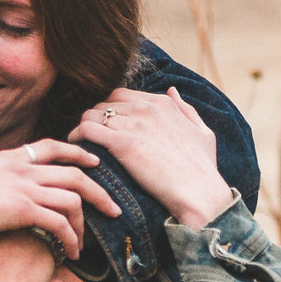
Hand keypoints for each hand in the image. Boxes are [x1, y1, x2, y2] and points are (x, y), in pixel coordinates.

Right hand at [0, 140, 118, 255]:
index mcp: (9, 158)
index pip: (51, 146)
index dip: (77, 152)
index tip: (93, 161)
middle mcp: (21, 168)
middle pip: (75, 173)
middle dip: (99, 191)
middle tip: (113, 208)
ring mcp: (24, 188)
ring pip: (73, 198)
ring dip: (85, 223)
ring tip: (87, 242)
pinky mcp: (23, 210)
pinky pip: (60, 223)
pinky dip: (71, 239)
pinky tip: (71, 252)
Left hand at [70, 88, 231, 230]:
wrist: (199, 191)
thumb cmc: (203, 168)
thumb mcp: (203, 132)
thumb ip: (186, 109)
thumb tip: (172, 90)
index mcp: (162, 103)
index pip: (123, 95)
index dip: (112, 110)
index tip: (107, 127)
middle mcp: (146, 108)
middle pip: (105, 103)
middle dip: (96, 118)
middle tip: (91, 138)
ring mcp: (133, 123)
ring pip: (92, 114)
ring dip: (84, 128)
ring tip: (81, 145)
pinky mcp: (122, 143)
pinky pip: (86, 129)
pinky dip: (77, 137)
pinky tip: (77, 151)